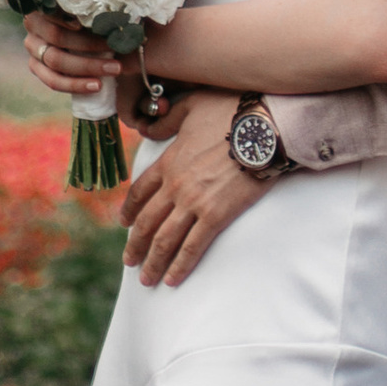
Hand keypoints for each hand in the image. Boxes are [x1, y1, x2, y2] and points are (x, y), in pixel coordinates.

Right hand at [26, 14, 122, 101]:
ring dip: (87, 66)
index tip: (85, 23)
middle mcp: (34, 24)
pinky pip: (54, 80)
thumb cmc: (95, 21)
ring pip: (56, 61)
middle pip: (57, 36)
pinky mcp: (36, 68)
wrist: (94, 44)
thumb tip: (119, 15)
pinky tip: (96, 85)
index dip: (65, 17)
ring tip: (113, 69)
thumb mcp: (95, 14)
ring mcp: (33, 48)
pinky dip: (76, 84)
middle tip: (115, 47)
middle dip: (88, 44)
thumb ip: (99, 14)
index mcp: (45, 4)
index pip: (53, 10)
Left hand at [121, 91, 277, 285]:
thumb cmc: (231, 111)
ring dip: (153, 262)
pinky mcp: (216, 215)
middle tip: (129, 261)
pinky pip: (193, 246)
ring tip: (146, 279)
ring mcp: (194, 202)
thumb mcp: (191, 106)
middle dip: (135, 245)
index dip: (130, 210)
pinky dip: (180, 265)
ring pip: (165, 240)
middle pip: (147, 222)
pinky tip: (173, 279)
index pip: (140, 192)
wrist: (262, 127)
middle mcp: (175, 185)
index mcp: (168, 161)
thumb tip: (147, 126)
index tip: (125, 224)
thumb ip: (166, 119)